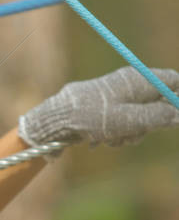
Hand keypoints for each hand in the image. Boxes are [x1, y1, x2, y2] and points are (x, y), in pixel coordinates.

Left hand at [19, 66, 178, 147]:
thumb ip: (159, 116)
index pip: (171, 80)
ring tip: (109, 138)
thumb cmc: (91, 117)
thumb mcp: (130, 120)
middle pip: (156, 104)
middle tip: (132, 133)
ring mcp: (115, 98)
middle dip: (148, 124)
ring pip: (137, 118)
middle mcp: (128, 85)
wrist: (53, 122)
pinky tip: (98, 140)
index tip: (172, 117)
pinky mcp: (104, 111)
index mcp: (138, 79)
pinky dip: (113, 135)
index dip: (175, 99)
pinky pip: (120, 124)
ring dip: (128, 134)